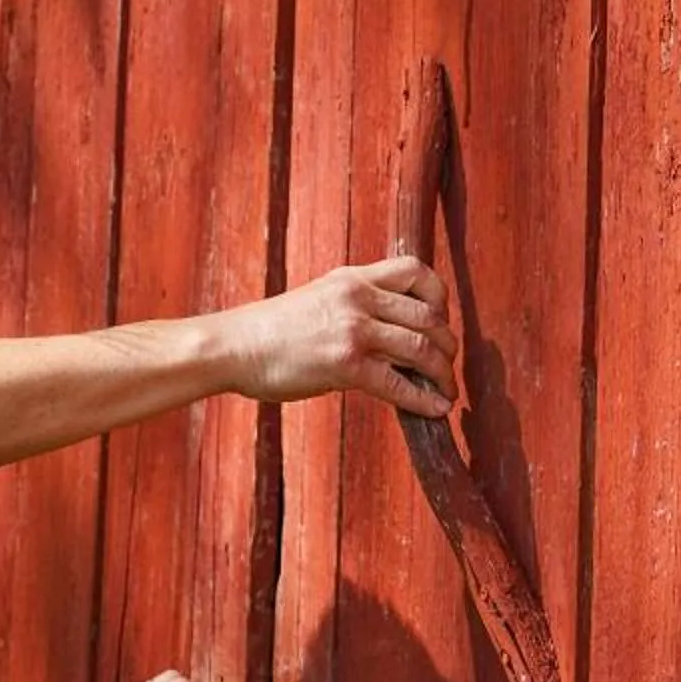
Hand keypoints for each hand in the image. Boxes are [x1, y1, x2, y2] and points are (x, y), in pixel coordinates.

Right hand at [217, 257, 455, 416]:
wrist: (233, 347)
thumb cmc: (271, 331)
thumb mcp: (319, 300)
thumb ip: (356, 308)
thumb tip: (392, 339)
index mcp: (352, 278)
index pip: (416, 270)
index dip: (439, 297)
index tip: (438, 321)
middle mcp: (358, 298)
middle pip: (428, 315)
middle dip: (447, 345)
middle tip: (446, 365)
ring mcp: (352, 330)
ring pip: (421, 348)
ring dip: (443, 374)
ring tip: (446, 391)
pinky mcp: (345, 365)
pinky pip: (399, 384)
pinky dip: (424, 400)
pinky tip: (435, 410)